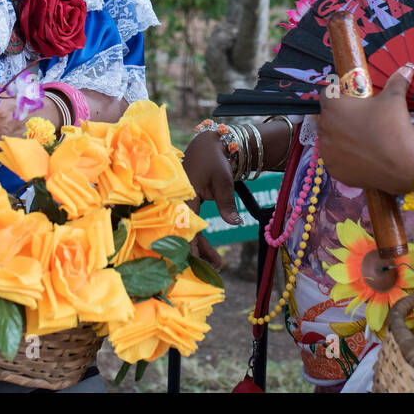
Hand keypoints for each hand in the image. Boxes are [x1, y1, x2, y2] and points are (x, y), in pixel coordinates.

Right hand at [183, 130, 237, 268]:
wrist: (208, 144)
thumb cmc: (215, 161)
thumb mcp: (223, 181)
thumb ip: (227, 204)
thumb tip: (235, 224)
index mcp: (184, 197)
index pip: (184, 226)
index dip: (188, 246)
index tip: (192, 264)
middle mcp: (178, 203)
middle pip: (184, 233)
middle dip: (197, 252)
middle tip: (214, 268)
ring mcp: (181, 205)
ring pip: (188, 232)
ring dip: (200, 248)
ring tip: (218, 264)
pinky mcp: (186, 206)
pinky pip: (191, 226)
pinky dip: (199, 239)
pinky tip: (209, 253)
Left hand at [317, 64, 413, 194]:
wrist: (403, 164)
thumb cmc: (394, 127)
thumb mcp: (394, 99)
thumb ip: (396, 81)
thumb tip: (406, 68)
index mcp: (333, 107)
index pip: (327, 93)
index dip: (338, 93)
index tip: (350, 97)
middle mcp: (324, 128)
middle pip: (328, 117)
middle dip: (340, 117)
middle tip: (360, 119)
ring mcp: (327, 152)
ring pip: (329, 139)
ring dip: (340, 137)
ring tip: (361, 139)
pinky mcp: (333, 170)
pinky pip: (335, 159)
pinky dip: (344, 157)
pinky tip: (360, 155)